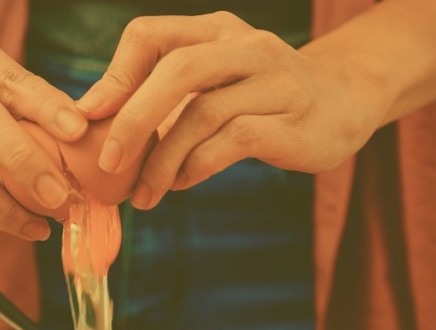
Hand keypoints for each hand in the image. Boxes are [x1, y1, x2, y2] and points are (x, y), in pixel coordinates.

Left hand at [77, 12, 387, 209]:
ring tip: (143, 193)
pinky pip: (234, 140)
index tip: (89, 118)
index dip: (114, 75)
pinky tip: (181, 183)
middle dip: (132, 119)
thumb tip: (92, 119)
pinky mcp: (293, 121)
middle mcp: (245, 46)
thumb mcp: (212, 80)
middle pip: (176, 69)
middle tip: (107, 162)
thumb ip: (160, 91)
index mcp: (215, 30)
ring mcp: (275, 80)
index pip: (149, 34)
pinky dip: (197, 166)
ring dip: (163, 159)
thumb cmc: (260, 96)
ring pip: (203, 112)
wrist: (345, 102)